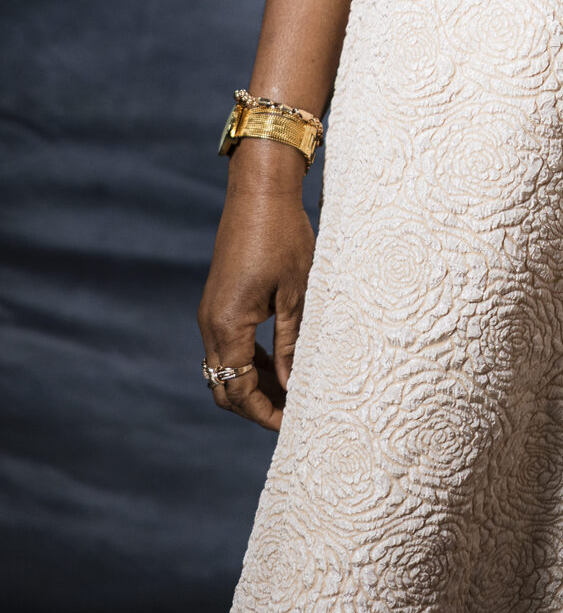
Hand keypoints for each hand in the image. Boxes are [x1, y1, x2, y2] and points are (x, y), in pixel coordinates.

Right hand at [197, 142, 315, 431]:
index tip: (293, 427)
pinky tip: (280, 364)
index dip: (265, 414)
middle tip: (292, 415)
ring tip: (291, 393)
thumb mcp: (296, 292)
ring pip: (226, 367)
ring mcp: (211, 312)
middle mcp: (211, 323)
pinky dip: (250, 361)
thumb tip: (295, 386)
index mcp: (228, 326)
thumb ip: (292, 343)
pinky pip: (229, 345)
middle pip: (225, 387)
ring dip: (253, 384)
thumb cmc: (284, 236)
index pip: (239, 391)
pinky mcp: (219, 301)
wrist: (259, 191)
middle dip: (255, 406)